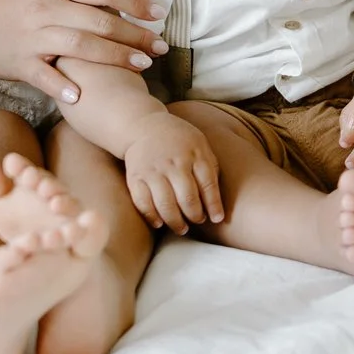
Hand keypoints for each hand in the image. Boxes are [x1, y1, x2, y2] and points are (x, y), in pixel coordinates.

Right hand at [0, 0, 166, 105]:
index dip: (135, 0)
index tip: (159, 12)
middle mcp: (45, 6)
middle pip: (99, 20)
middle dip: (135, 35)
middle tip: (161, 47)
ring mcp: (32, 35)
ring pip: (80, 46)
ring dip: (114, 58)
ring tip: (143, 66)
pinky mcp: (19, 62)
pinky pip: (44, 75)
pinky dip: (62, 86)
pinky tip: (83, 95)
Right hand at [123, 112, 224, 231]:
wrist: (144, 125)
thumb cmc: (180, 140)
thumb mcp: (201, 145)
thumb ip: (210, 168)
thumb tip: (217, 201)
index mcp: (195, 154)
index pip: (208, 184)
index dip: (214, 205)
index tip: (217, 219)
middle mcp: (174, 163)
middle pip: (187, 198)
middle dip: (195, 216)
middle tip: (197, 222)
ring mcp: (153, 170)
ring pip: (165, 204)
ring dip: (175, 221)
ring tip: (182, 228)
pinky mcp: (135, 177)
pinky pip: (142, 202)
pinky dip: (151, 216)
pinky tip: (159, 223)